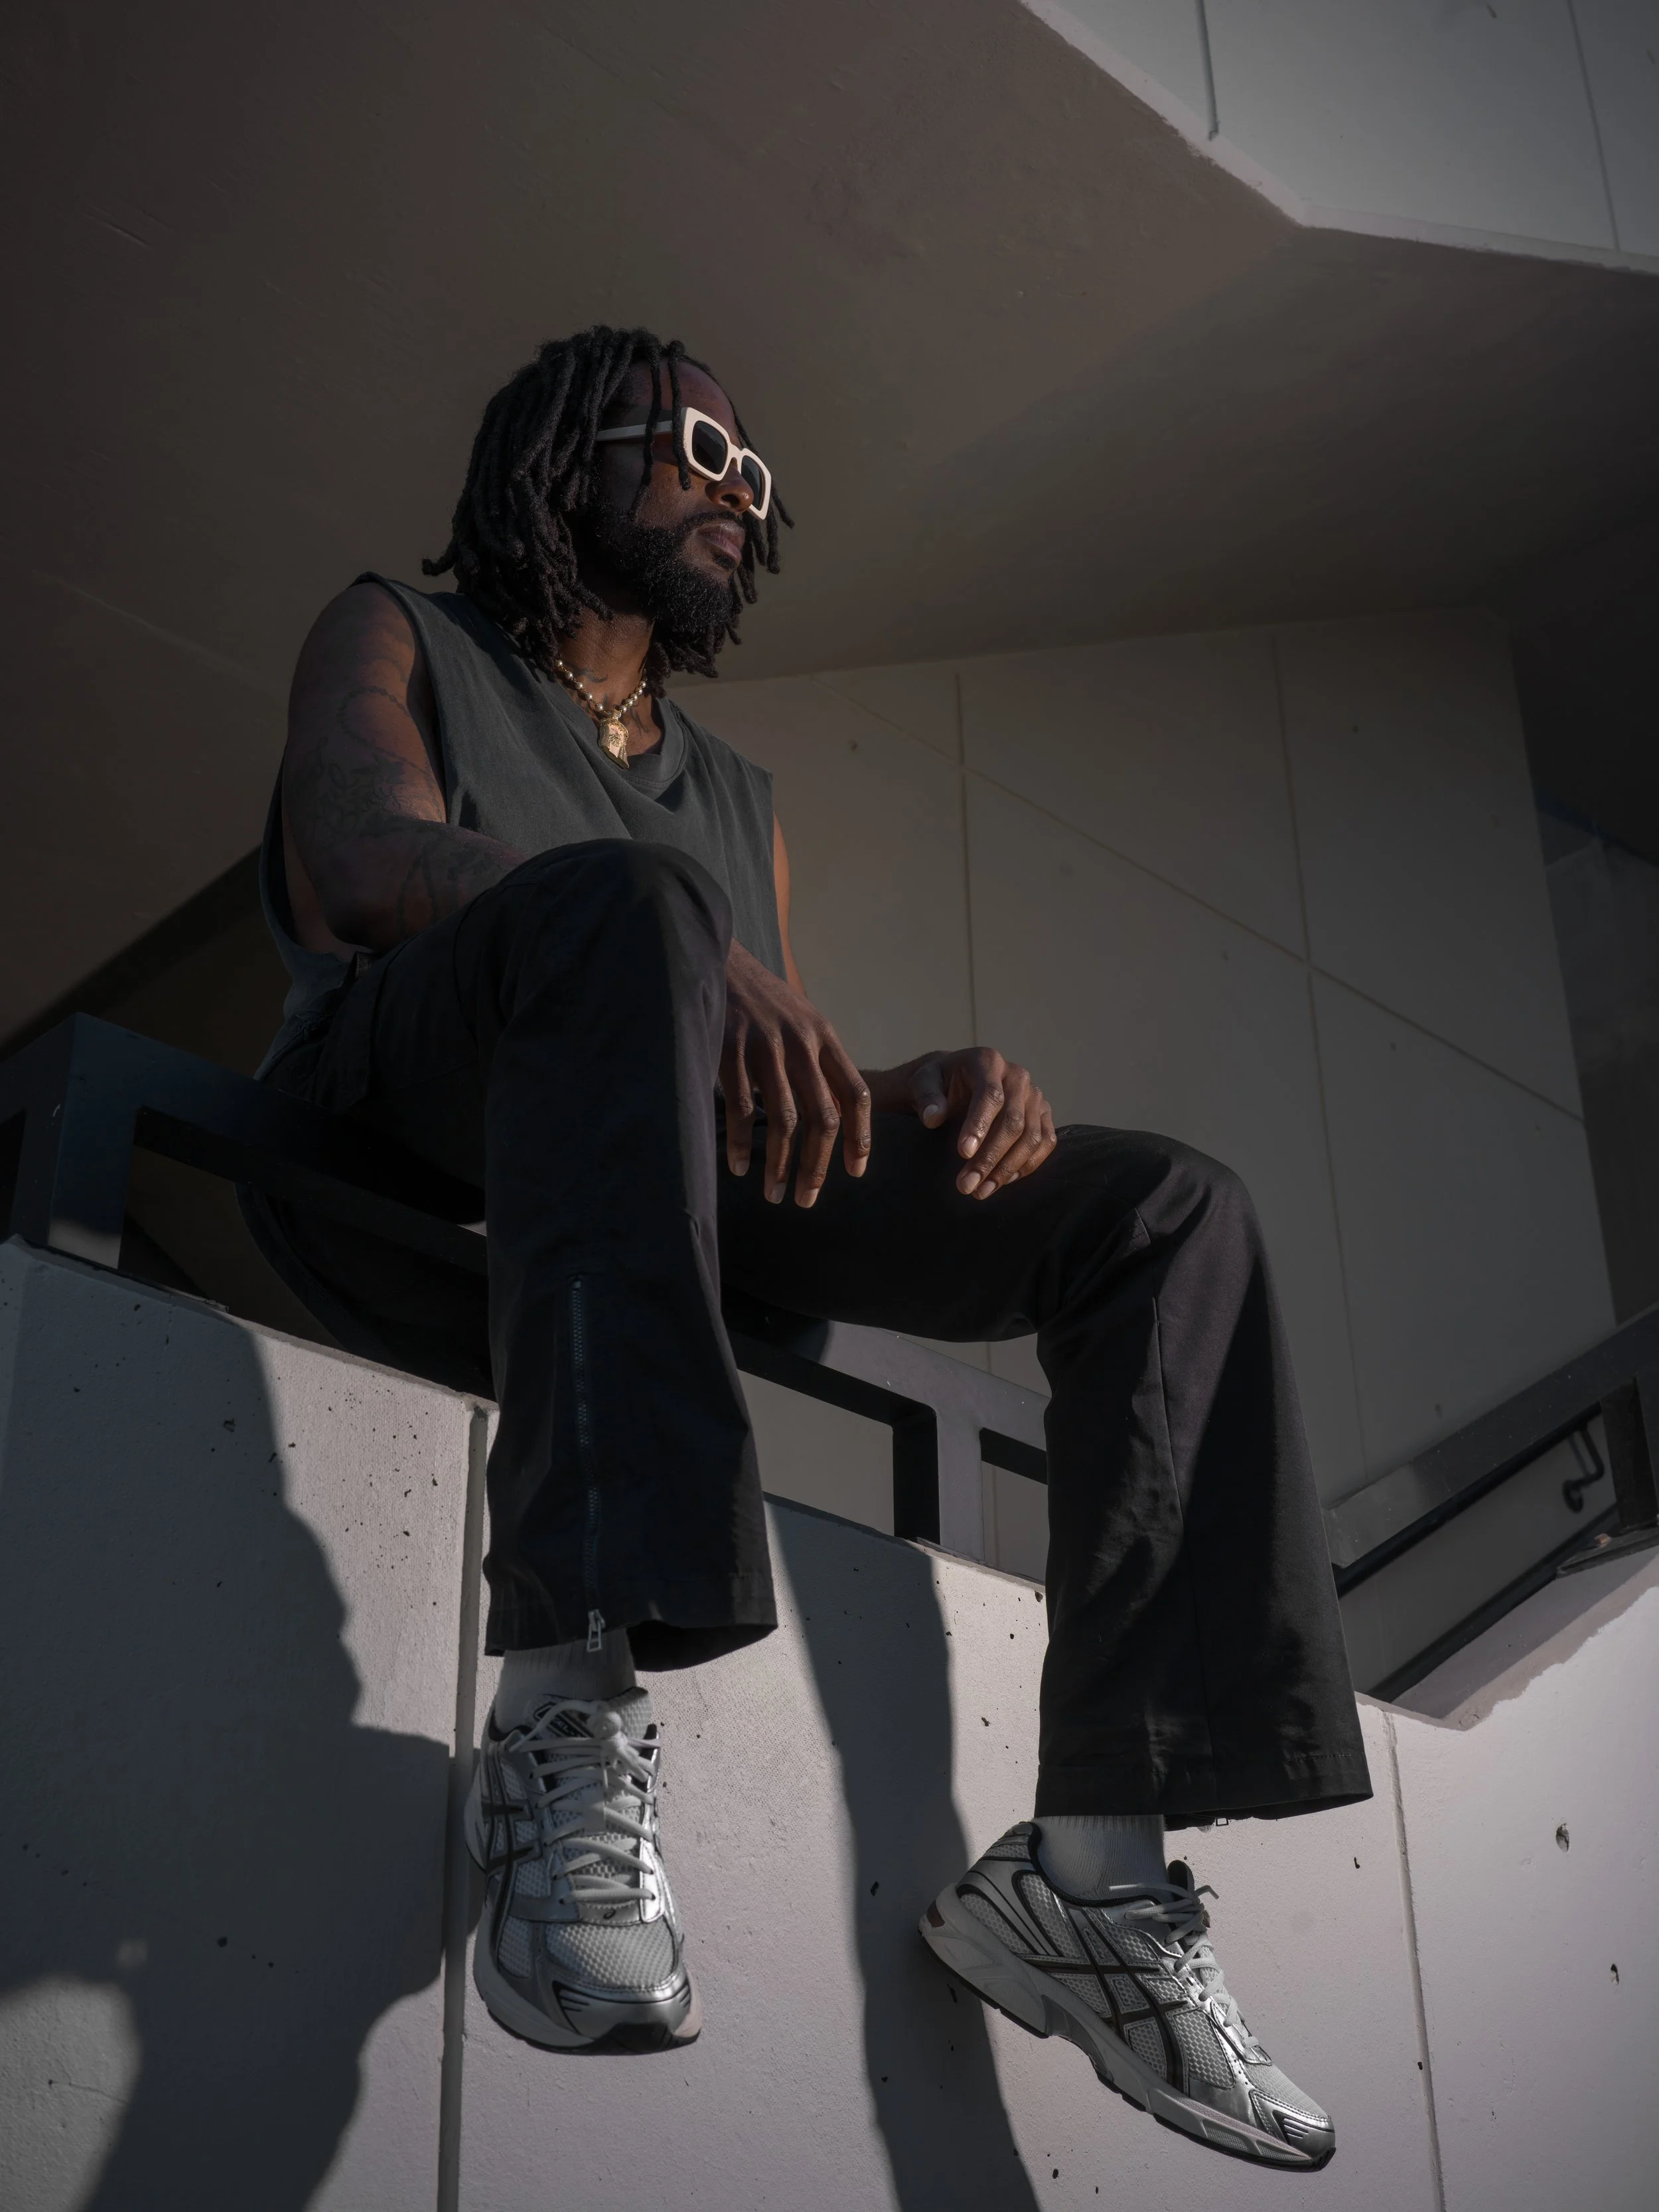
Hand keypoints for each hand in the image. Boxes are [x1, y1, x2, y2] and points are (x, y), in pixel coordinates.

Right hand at [721, 942, 871, 1206]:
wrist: (716, 958)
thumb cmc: (760, 999)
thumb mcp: (801, 1020)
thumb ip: (819, 1060)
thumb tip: (832, 1114)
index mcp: (824, 1037)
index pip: (857, 1093)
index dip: (861, 1137)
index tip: (856, 1172)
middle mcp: (801, 1043)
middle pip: (824, 1116)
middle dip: (818, 1165)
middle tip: (808, 1199)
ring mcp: (766, 1047)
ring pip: (784, 1119)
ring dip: (781, 1164)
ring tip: (775, 1194)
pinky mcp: (730, 1050)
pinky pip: (740, 1108)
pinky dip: (741, 1143)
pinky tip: (739, 1167)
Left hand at [865, 1047, 1056, 1197]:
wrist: (958, 1080)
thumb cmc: (939, 1083)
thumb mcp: (923, 1083)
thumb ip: (927, 1098)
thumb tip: (933, 1118)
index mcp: (988, 1062)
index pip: (990, 1095)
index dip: (979, 1126)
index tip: (963, 1154)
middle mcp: (1017, 1077)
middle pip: (1013, 1121)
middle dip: (990, 1158)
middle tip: (966, 1186)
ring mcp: (1034, 1096)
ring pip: (1032, 1137)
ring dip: (1007, 1169)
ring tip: (980, 1191)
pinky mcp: (1043, 1114)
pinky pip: (1045, 1143)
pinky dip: (1027, 1166)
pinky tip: (1002, 1182)